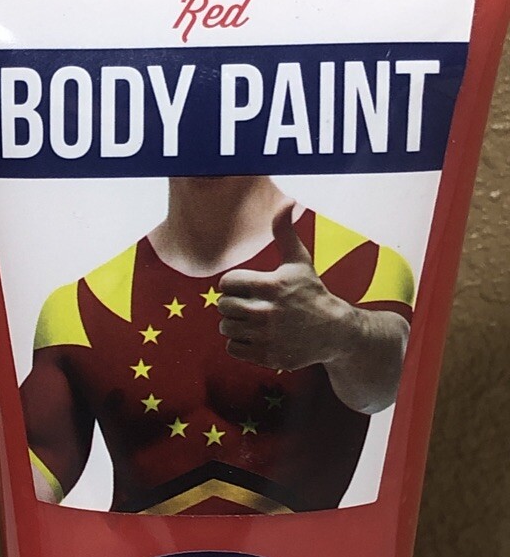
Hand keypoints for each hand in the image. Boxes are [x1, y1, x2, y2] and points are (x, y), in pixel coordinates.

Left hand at [215, 206, 349, 371]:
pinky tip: (256, 336)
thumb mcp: (300, 261)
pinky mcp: (267, 356)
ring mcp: (267, 336)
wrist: (334, 332)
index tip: (246, 287)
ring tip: (253, 320)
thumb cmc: (312, 292)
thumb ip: (285, 232)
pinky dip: (240, 343)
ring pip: (226, 327)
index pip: (227, 283)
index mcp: (273, 285)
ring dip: (234, 323)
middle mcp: (268, 311)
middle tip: (249, 304)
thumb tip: (287, 200)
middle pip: (223, 306)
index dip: (233, 284)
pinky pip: (232, 348)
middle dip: (232, 304)